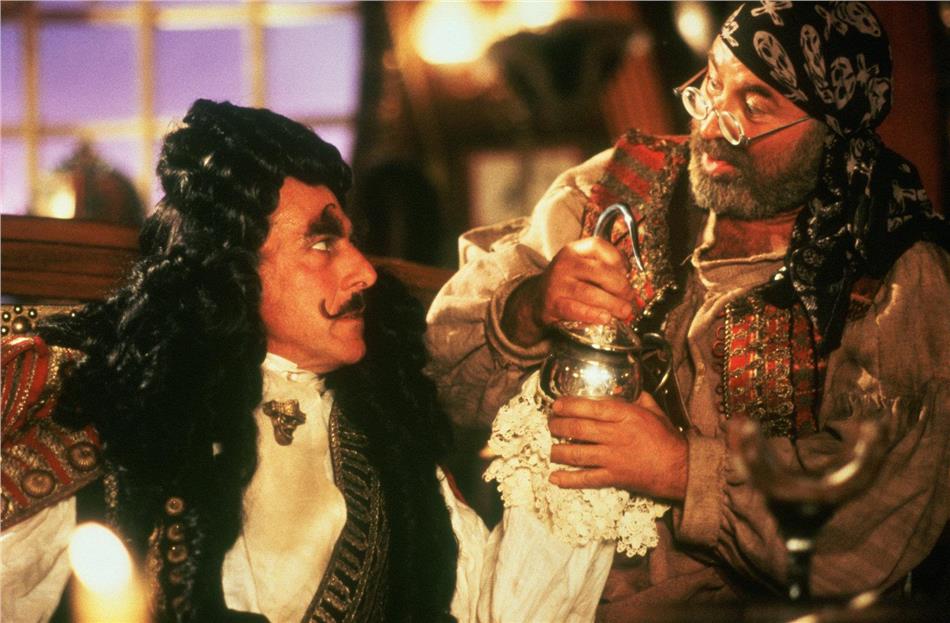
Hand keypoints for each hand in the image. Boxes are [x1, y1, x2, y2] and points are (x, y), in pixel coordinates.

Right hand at [502, 237, 634, 346]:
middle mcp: (564, 264)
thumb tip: (630, 277)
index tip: (626, 272)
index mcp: (573, 250)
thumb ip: (603, 266)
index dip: (617, 259)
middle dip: (621, 287)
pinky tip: (605, 318)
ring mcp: (557, 284)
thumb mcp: (581, 266)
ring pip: (591, 294)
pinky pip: (576, 310)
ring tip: (624, 312)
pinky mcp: (553, 304)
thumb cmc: (567, 283)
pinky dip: (594, 315)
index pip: (598, 246)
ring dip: (612, 304)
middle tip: (629, 298)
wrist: (536, 299)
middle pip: (600, 272)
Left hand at [548, 392, 687, 500]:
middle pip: (578, 429)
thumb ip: (640, 399)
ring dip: (559, 451)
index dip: (568, 406)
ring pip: (577, 453)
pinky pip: (587, 478)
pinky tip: (555, 478)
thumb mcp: (655, 412)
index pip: (590, 407)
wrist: (680, 468)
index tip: (556, 405)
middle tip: (551, 424)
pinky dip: (569, 479)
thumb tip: (629, 390)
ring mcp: (613, 457)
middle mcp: (616, 435)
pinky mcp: (614, 477)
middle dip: (558, 426)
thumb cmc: (668, 438)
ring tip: (551, 450)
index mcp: (626, 415)